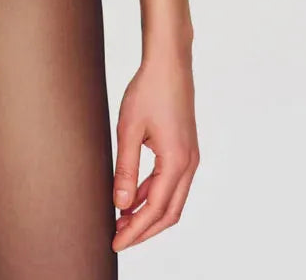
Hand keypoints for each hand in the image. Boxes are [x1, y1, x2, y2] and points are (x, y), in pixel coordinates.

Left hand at [111, 46, 199, 250]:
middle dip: (144, 230)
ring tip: (121, 220)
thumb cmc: (148, 90)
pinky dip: (153, 195)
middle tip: (118, 238)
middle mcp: (188, 164)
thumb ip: (126, 168)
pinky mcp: (185, 149)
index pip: (156, 209)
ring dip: (149, 214)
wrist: (169, 63)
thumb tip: (121, 204)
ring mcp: (190, 157)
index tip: (115, 242)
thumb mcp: (129, 129)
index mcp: (176, 161)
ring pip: (172, 200)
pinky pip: (171, 183)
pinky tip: (133, 196)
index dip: (135, 230)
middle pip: (169, 213)